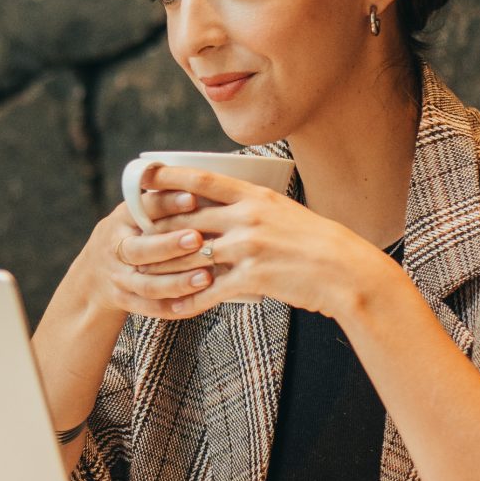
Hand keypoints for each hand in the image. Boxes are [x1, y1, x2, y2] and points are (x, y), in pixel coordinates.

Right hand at [69, 193, 219, 319]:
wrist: (96, 273)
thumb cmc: (132, 233)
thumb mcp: (137, 213)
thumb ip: (162, 201)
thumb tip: (205, 183)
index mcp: (122, 219)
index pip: (144, 208)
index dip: (167, 203)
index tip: (192, 198)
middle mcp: (116, 248)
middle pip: (140, 250)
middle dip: (169, 245)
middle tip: (197, 240)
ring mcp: (119, 278)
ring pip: (147, 285)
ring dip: (177, 282)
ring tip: (205, 277)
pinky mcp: (126, 301)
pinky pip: (151, 308)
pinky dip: (174, 308)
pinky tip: (199, 302)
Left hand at [138, 165, 405, 318]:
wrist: (348, 272)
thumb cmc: (318, 242)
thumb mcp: (284, 212)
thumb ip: (251, 209)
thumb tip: (222, 208)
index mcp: (256, 196)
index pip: (203, 180)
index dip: (169, 176)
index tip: (144, 172)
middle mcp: (248, 217)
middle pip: (187, 218)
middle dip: (155, 225)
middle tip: (131, 229)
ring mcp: (249, 247)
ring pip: (191, 255)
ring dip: (164, 266)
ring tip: (141, 273)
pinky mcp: (252, 277)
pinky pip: (209, 290)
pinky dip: (189, 301)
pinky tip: (175, 308)